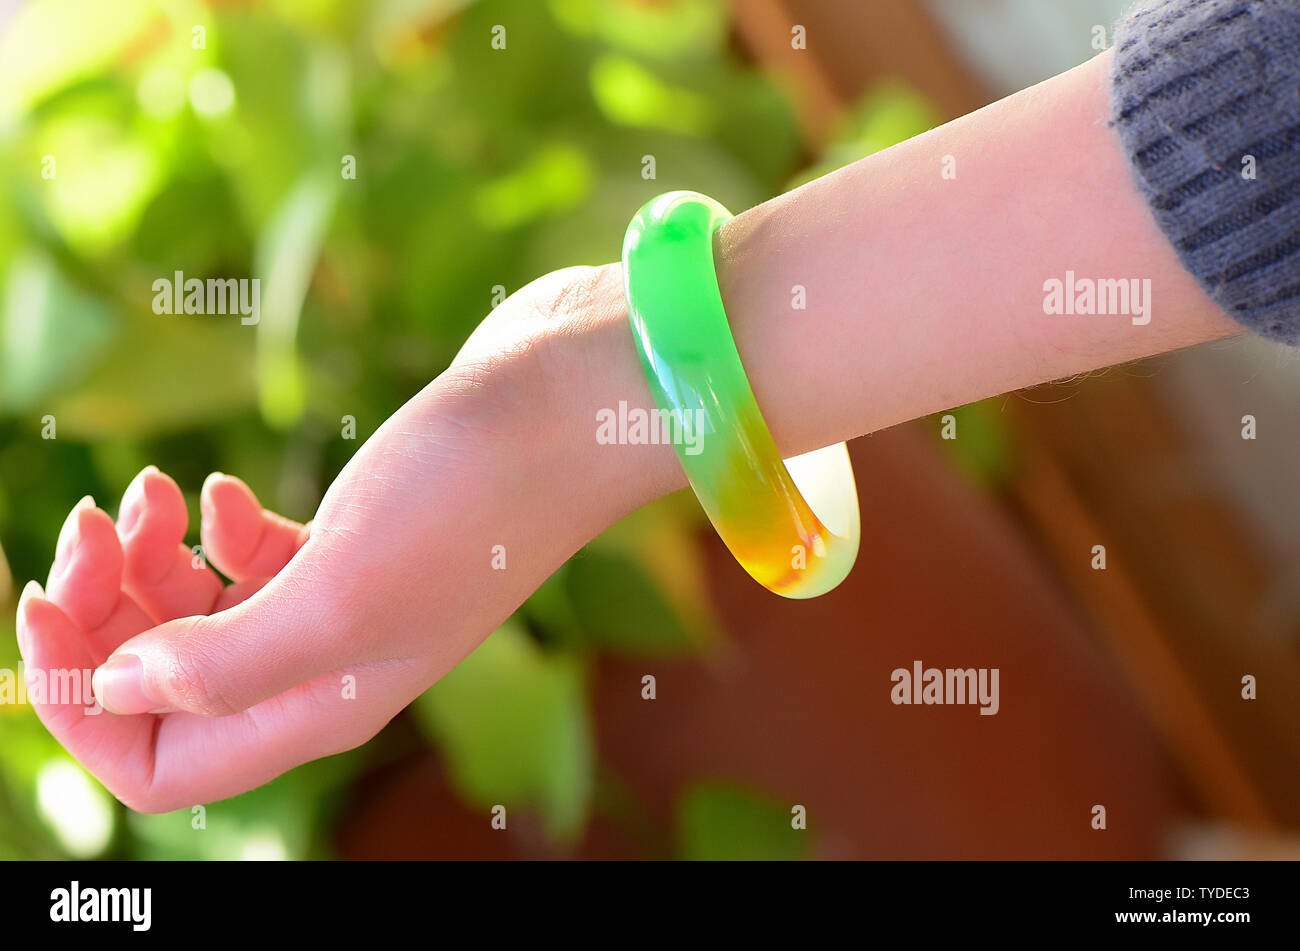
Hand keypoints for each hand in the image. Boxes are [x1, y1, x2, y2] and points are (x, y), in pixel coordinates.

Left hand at [16, 264, 675, 811]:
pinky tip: (216, 492)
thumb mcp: (340, 594)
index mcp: (322, 706)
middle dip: (105, 616)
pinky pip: (248, 563)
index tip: (47, 607)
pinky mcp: (354, 539)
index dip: (84, 704)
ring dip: (148, 565)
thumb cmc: (470, 500)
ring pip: (200, 619)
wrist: (570, 405)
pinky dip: (210, 530)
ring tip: (152, 494)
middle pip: (169, 686)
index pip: (161, 762)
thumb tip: (119, 685)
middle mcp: (326, 668)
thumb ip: (223, 665)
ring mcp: (342, 602)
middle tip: (92, 523)